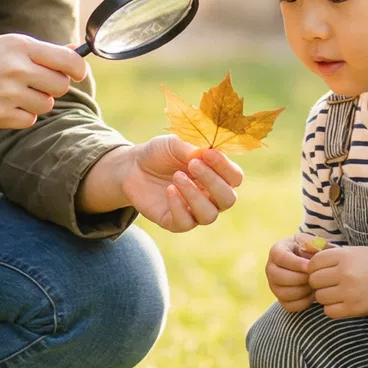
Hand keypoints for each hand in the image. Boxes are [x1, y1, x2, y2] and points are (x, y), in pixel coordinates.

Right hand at [0, 36, 86, 139]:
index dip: (78, 70)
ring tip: (15, 94)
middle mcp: (15, 68)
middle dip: (53, 87)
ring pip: (46, 105)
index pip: (68, 61)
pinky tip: (3, 106)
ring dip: (37, 103)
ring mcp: (7, 93)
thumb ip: (40, 51)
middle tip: (37, 84)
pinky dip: (21, 116)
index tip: (77, 74)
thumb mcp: (4, 46)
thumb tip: (75, 53)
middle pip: (60, 86)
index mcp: (19, 45)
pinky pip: (29, 121)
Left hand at [81, 136, 241, 231]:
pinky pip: (185, 223)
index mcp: (216, 175)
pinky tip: (169, 190)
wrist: (132, 168)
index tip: (208, 153)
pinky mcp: (175, 222)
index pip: (235, 177)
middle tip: (193, 164)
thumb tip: (204, 152)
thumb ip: (190, 148)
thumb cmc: (159, 153)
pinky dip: (179, 206)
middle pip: (228, 199)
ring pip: (209, 215)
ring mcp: (194, 211)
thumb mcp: (173, 144)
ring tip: (177, 176)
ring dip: (194, 195)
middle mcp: (210, 196)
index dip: (225, 166)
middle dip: (213, 182)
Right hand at [266, 234, 318, 311]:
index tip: (310, 267)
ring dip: (302, 291)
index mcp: (276, 251)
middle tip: (314, 278)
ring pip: (283, 293)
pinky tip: (312, 294)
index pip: (281, 258)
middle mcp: (270, 268)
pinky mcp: (280, 298)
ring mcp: (274, 285)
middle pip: (278, 277)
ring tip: (314, 285)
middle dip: (299, 279)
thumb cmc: (313, 250)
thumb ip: (314, 243)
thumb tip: (310, 249)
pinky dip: (303, 302)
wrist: (311, 263)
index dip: (296, 264)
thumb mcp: (313, 242)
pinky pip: (289, 306)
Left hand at [306, 245, 367, 319]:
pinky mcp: (354, 309)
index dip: (314, 267)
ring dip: (324, 296)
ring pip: (320, 297)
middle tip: (327, 283)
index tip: (320, 270)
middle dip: (318, 282)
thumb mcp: (356, 251)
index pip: (314, 263)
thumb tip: (309, 255)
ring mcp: (349, 292)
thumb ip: (334, 253)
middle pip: (314, 280)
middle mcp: (345, 273)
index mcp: (345, 256)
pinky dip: (331, 308)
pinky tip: (339, 303)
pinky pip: (329, 311)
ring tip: (335, 293)